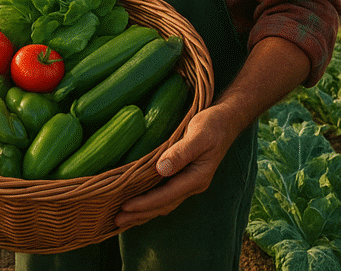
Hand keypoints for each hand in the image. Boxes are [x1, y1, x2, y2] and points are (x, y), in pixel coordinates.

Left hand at [114, 104, 236, 229]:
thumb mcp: (198, 136)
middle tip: (116, 221)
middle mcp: (192, 184)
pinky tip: (139, 203)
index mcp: (196, 178)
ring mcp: (188, 182)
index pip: (166, 196)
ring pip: (163, 203)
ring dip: (143, 212)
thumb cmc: (211, 126)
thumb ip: (181, 153)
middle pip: (163, 205)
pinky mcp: (183, 176)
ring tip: (122, 218)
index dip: (145, 203)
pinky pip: (164, 194)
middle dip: (140, 214)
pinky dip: (150, 202)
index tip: (125, 207)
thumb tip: (161, 169)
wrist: (225, 121)